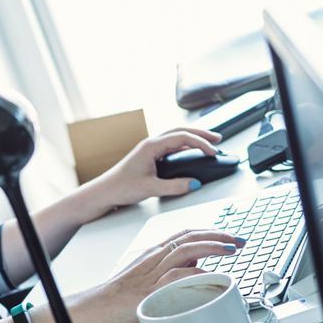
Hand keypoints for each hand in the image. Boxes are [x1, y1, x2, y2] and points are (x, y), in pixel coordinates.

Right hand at [79, 229, 243, 322]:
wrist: (94, 307)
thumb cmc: (116, 297)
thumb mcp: (145, 278)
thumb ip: (167, 272)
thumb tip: (192, 270)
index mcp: (154, 254)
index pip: (186, 234)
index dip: (209, 233)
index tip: (228, 237)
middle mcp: (155, 258)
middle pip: (190, 237)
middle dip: (218, 236)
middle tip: (238, 241)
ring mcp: (153, 273)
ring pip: (186, 250)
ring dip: (212, 247)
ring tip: (231, 249)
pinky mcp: (150, 290)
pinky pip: (176, 277)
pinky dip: (195, 274)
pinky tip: (210, 275)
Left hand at [87, 128, 222, 211]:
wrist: (105, 191)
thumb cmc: (121, 187)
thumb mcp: (151, 188)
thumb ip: (175, 187)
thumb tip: (194, 183)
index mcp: (151, 146)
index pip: (182, 137)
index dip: (200, 143)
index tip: (213, 152)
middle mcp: (151, 143)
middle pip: (181, 132)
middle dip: (201, 134)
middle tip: (218, 138)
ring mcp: (150, 149)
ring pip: (176, 137)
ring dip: (193, 138)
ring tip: (209, 142)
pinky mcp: (150, 156)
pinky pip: (171, 145)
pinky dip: (185, 146)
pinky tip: (192, 151)